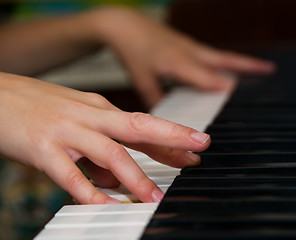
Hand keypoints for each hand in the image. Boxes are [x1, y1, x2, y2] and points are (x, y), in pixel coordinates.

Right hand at [0, 72, 209, 203]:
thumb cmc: (40, 108)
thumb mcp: (78, 122)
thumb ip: (101, 151)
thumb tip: (120, 179)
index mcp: (100, 109)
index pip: (143, 123)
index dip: (172, 136)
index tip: (196, 146)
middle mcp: (89, 116)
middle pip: (137, 126)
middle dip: (171, 137)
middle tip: (198, 149)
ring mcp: (67, 130)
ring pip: (109, 152)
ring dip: (135, 176)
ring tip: (154, 197)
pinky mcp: (43, 148)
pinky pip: (70, 175)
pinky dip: (89, 191)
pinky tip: (105, 203)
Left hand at [93, 7, 275, 106]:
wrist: (126, 25)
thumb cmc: (133, 52)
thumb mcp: (142, 81)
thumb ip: (156, 101)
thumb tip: (166, 120)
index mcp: (178, 63)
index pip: (206, 77)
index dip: (222, 86)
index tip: (239, 95)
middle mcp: (189, 53)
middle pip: (224, 60)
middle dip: (248, 66)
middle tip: (270, 71)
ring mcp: (191, 47)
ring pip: (223, 55)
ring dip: (243, 61)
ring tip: (264, 67)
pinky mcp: (190, 45)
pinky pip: (214, 54)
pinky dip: (227, 60)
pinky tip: (233, 66)